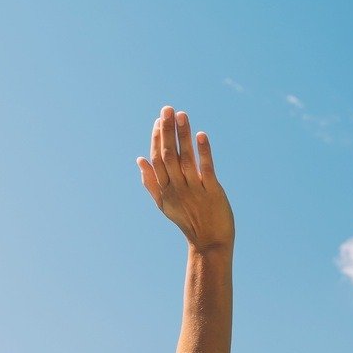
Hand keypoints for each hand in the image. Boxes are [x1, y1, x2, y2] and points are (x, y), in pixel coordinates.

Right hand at [138, 105, 233, 254]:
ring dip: (183, 136)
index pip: (157, 160)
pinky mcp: (212, 192)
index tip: (159, 119)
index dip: (157, 139)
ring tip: (182, 114)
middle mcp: (177, 189)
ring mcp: (194, 190)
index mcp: (165, 190)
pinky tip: (201, 135)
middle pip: (169, 156)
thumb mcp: (165, 205)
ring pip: (185, 159)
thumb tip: (139, 159)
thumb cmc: (187, 221)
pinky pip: (206, 169)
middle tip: (167, 109)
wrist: (209, 243)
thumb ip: (151, 183)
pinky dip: (204, 152)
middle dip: (167, 131)